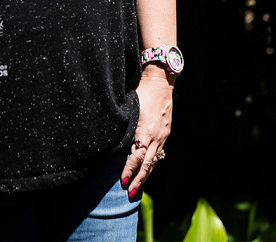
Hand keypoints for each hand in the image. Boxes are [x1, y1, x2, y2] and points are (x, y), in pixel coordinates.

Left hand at [120, 70, 173, 197]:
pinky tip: (146, 172)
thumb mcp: (130, 106)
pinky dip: (151, 165)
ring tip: (136, 190)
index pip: (136, 156)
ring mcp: (162, 136)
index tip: (122, 182)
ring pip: (153, 161)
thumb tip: (110, 137)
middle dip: (138, 180)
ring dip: (145, 176)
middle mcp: (155, 136)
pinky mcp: (165, 133)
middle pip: (147, 164)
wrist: (160, 81)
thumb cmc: (140, 90)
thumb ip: (123, 123)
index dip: (129, 170)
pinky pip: (158, 153)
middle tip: (129, 194)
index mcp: (145, 129)